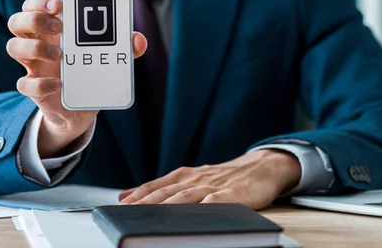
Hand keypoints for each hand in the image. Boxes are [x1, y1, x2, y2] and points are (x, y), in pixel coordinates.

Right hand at [6, 0, 146, 157]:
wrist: (81, 110)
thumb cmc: (91, 71)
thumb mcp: (110, 57)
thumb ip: (125, 47)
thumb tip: (139, 39)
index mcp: (53, 30)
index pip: (33, 6)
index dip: (40, 2)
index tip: (59, 5)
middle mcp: (38, 44)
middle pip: (16, 21)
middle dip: (34, 19)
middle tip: (59, 27)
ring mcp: (34, 66)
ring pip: (13, 47)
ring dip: (34, 47)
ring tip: (60, 55)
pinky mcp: (35, 90)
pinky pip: (23, 84)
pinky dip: (40, 83)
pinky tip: (59, 84)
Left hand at [118, 149, 300, 209]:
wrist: (261, 167)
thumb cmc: (224, 177)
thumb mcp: (192, 179)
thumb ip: (163, 188)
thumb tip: (126, 195)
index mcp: (185, 176)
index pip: (156, 186)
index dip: (138, 195)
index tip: (120, 204)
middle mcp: (196, 179)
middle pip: (167, 192)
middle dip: (146, 202)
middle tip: (127, 212)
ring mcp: (215, 186)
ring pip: (187, 197)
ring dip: (168, 206)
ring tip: (152, 215)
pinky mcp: (234, 194)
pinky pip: (218, 202)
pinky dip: (206, 206)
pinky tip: (198, 213)